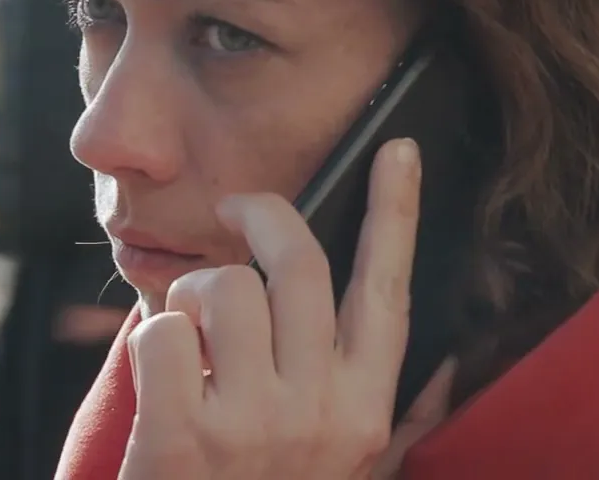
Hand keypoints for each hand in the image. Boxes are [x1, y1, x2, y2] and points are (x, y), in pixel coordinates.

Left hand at [120, 138, 424, 479]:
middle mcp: (318, 411)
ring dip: (195, 292)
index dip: (397, 215)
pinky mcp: (180, 437)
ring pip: (224, 287)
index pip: (387, 292)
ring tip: (192, 333)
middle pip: (299, 264)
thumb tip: (446, 364)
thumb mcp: (354, 471)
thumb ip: (400, 418)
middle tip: (239, 210)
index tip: (399, 150)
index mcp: (363, 410)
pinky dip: (152, 337)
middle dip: (264, 214)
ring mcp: (250, 425)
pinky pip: (162, 331)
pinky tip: (163, 378)